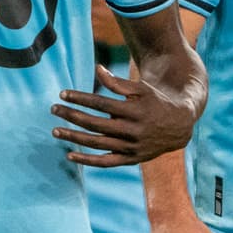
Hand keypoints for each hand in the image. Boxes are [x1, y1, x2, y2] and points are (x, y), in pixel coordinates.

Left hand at [51, 65, 194, 166]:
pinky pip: (105, 162)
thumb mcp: (142, 89)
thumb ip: (118, 82)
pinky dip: (87, 161)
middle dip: (71, 115)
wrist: (179, 127)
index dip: (80, 98)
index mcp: (134, 110)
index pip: (100, 103)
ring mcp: (130, 147)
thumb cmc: (156, 102)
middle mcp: (131, 130)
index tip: (62, 93)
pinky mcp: (131, 159)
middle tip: (53, 109)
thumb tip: (97, 69)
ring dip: (74, 137)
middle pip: (94, 123)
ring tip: (55, 131)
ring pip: (96, 143)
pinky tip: (70, 155)